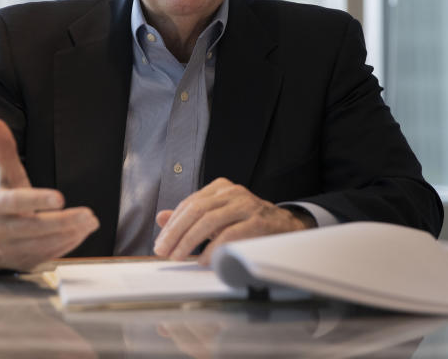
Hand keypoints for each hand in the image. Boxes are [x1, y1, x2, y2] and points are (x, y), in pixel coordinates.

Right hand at [0, 118, 98, 270]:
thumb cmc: (5, 200)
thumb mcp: (6, 177)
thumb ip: (4, 151)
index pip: (15, 202)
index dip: (37, 200)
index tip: (60, 198)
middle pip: (32, 227)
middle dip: (62, 222)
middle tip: (89, 215)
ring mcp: (9, 250)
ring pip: (42, 245)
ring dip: (69, 234)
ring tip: (91, 221)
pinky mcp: (22, 264)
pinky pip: (46, 257)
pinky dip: (66, 246)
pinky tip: (81, 233)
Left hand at [153, 177, 312, 265]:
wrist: (286, 227)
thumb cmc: (247, 223)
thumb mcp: (217, 216)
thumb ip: (189, 216)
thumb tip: (161, 218)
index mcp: (220, 188)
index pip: (189, 203)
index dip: (172, 224)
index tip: (161, 242)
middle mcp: (233, 192)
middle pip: (196, 210)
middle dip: (176, 232)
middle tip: (164, 250)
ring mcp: (246, 205)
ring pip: (210, 221)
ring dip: (190, 241)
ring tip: (179, 256)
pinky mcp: (258, 222)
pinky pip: (230, 235)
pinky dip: (213, 249)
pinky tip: (203, 260)